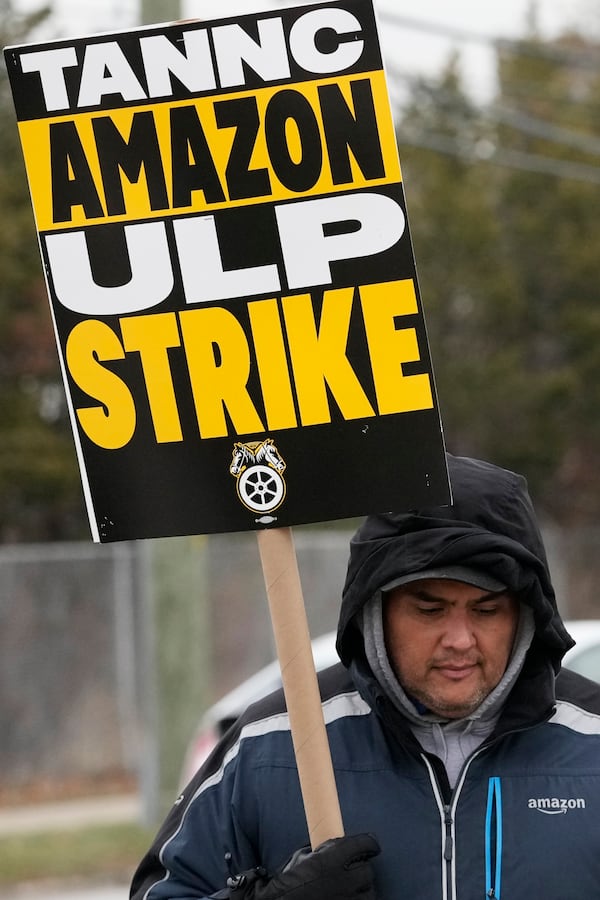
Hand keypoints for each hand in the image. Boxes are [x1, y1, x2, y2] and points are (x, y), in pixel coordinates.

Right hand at [227, 833, 379, 899]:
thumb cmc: (286, 884)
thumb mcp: (301, 858)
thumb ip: (322, 853)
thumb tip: (333, 849)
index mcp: (332, 860)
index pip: (364, 844)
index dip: (369, 843)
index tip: (371, 845)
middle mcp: (344, 880)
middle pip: (367, 871)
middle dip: (361, 869)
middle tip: (353, 870)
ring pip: (368, 893)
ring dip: (362, 889)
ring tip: (351, 889)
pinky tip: (348, 899)